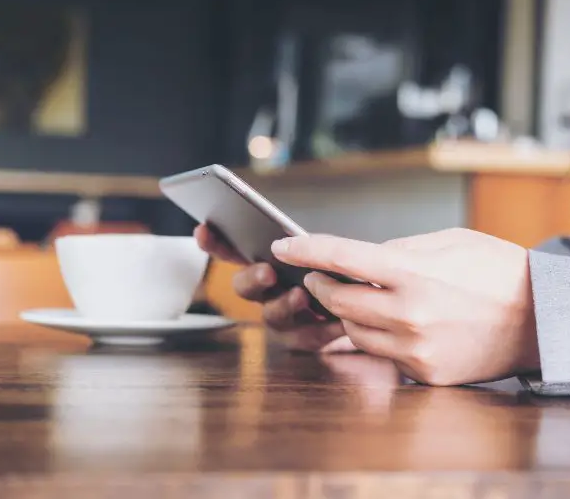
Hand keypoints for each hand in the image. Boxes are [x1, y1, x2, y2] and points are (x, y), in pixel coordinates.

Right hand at [194, 224, 354, 352]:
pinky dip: (323, 329)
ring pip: (272, 315)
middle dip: (252, 278)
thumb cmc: (340, 273)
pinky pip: (307, 337)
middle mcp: (267, 292)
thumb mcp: (326, 251)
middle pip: (244, 287)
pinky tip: (338, 320)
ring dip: (283, 305)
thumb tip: (296, 240)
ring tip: (301, 295)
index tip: (204, 229)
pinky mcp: (305, 339)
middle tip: (266, 271)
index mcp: (266, 263)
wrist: (366, 309)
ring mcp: (283, 318)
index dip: (215, 243)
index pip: (232, 251)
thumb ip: (308, 246)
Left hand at [270, 228, 539, 384]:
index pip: (340, 257)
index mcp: (412, 272)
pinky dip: (378, 337)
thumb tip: (360, 259)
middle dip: (320, 286)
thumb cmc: (497, 270)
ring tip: (358, 298)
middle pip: (336, 300)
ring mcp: (414, 348)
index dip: (304, 250)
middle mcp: (408, 313)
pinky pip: (383, 355)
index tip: (281, 246)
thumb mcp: (449, 242)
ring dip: (347, 314)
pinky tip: (391, 323)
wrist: (542, 317)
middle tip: (319, 276)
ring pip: (353, 331)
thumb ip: (400, 250)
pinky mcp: (424, 374)